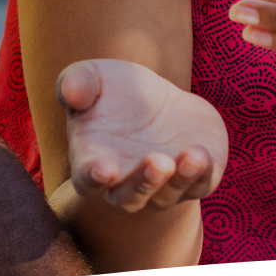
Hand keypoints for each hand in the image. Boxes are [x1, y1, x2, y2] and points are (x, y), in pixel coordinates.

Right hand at [56, 59, 226, 212]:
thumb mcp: (94, 76)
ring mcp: (161, 187)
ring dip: (180, 179)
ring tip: (192, 155)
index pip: (87, 182)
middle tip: (157, 162)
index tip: (105, 168)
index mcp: (93, 163)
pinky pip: (200, 185)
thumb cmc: (114, 91)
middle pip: (130, 199)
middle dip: (145, 183)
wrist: (158, 100)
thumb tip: (72, 91)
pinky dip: (202, 174)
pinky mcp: (194, 180)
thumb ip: (77, 82)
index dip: (94, 178)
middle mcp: (125, 184)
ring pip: (167, 196)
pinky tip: (203, 152)